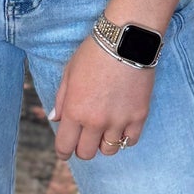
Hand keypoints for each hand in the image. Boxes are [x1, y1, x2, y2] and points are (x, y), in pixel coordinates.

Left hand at [49, 34, 154, 161]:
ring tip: (103, 130)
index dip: (63, 151)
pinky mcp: (138, 117)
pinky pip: (130, 141)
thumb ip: (61, 99)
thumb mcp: (69, 71)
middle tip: (84, 138)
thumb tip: (54, 119)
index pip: (65, 146)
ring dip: (103, 142)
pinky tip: (121, 126)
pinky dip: (124, 137)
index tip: (64, 151)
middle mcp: (95, 121)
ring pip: (109, 150)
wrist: (127, 41)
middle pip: (86, 153)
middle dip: (82, 148)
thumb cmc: (94, 52)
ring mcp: (119, 121)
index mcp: (74, 110)